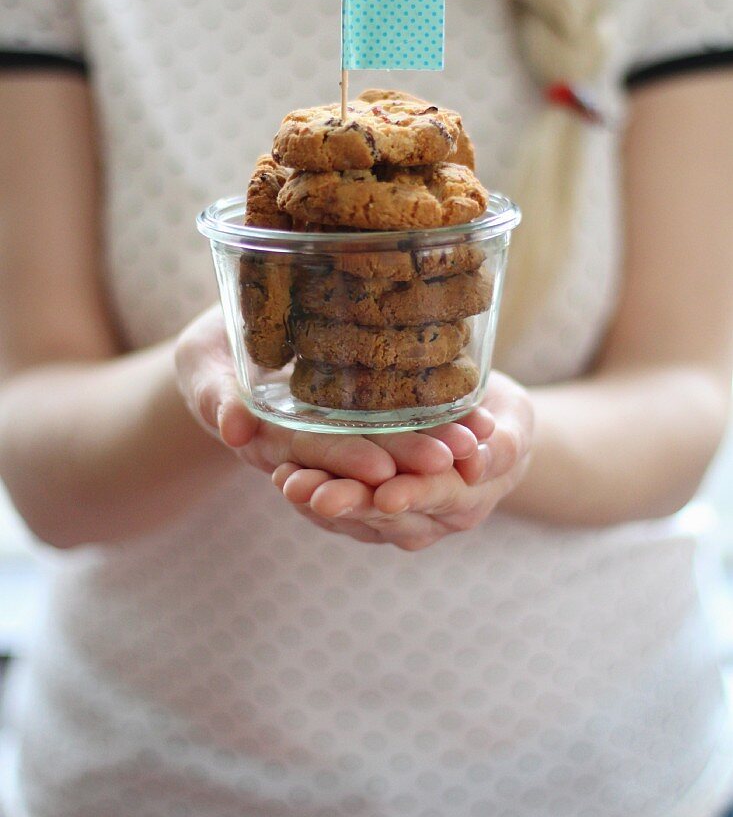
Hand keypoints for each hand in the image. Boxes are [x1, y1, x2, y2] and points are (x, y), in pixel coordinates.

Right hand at [174, 306, 482, 495]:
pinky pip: (400, 436)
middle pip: (358, 462)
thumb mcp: (199, 364)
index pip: (307, 456)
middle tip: (452, 457)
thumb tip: (232, 426)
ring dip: (430, 454)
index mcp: (266, 439)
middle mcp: (311, 451)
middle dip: (405, 463)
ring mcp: (336, 441)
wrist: (231, 346)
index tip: (382, 471)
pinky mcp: (361, 426)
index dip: (342, 461)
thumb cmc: (211, 347)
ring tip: (478, 445)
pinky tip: (481, 427)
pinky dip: (438, 434)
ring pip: (388, 455)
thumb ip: (212, 391)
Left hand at [272, 371, 533, 549]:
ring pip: (356, 518)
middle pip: (387, 515)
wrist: (485, 441)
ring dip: (319, 503)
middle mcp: (430, 520)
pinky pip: (338, 514)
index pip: (437, 496)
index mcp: (468, 497)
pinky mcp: (368, 513)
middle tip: (316, 494)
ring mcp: (397, 523)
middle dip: (351, 504)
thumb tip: (481, 458)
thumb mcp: (514, 423)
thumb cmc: (501, 423)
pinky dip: (310, 498)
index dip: (413, 494)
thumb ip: (503, 442)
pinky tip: (281, 476)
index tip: (387, 493)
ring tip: (287, 484)